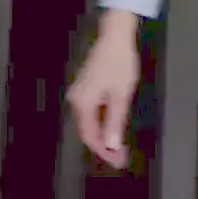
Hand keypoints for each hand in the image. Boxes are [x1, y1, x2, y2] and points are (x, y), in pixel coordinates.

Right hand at [66, 10, 140, 167]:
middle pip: (88, 131)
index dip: (104, 151)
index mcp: (83, 104)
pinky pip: (92, 113)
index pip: (90, 136)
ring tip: (120, 148)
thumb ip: (115, 121)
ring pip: (90, 123)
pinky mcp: (85, 89)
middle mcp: (76, 101)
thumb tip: (111, 145)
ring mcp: (79, 94)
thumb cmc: (120, 63)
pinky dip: (102, 123)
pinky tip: (114, 128)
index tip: (118, 161)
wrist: (114, 37)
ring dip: (104, 136)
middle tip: (122, 158)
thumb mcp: (121, 94)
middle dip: (104, 146)